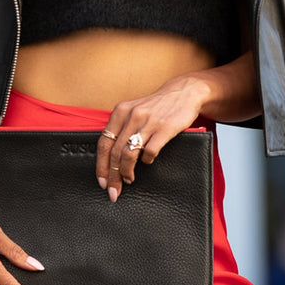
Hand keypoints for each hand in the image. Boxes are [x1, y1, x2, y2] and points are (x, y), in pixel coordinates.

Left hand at [95, 73, 209, 201]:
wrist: (183, 93)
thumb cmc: (156, 107)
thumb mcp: (133, 111)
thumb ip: (121, 128)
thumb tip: (108, 157)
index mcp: (120, 112)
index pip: (103, 143)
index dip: (101, 165)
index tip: (102, 181)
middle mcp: (131, 116)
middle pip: (115, 152)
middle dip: (112, 175)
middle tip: (113, 191)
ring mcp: (148, 122)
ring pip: (129, 154)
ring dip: (126, 172)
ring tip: (128, 180)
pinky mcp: (165, 128)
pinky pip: (150, 151)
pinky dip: (147, 161)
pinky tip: (148, 162)